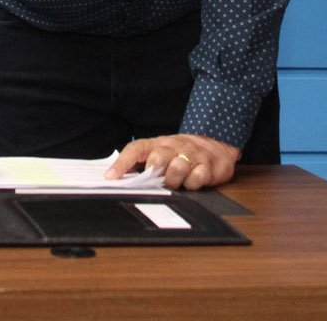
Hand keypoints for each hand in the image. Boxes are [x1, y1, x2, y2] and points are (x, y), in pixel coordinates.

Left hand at [107, 133, 239, 190]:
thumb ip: (142, 165)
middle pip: (157, 158)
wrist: (216, 148)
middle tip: (159, 181)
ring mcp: (191, 154)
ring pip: (177, 168)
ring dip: (175, 181)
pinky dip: (194, 183)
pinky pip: (198, 177)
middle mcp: (173, 147)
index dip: (122, 163)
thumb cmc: (180, 154)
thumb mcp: (161, 154)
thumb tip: (117, 179)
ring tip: (178, 182)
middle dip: (155, 173)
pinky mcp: (208, 165)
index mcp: (157, 144)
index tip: (110, 178)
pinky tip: (194, 181)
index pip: (135, 149)